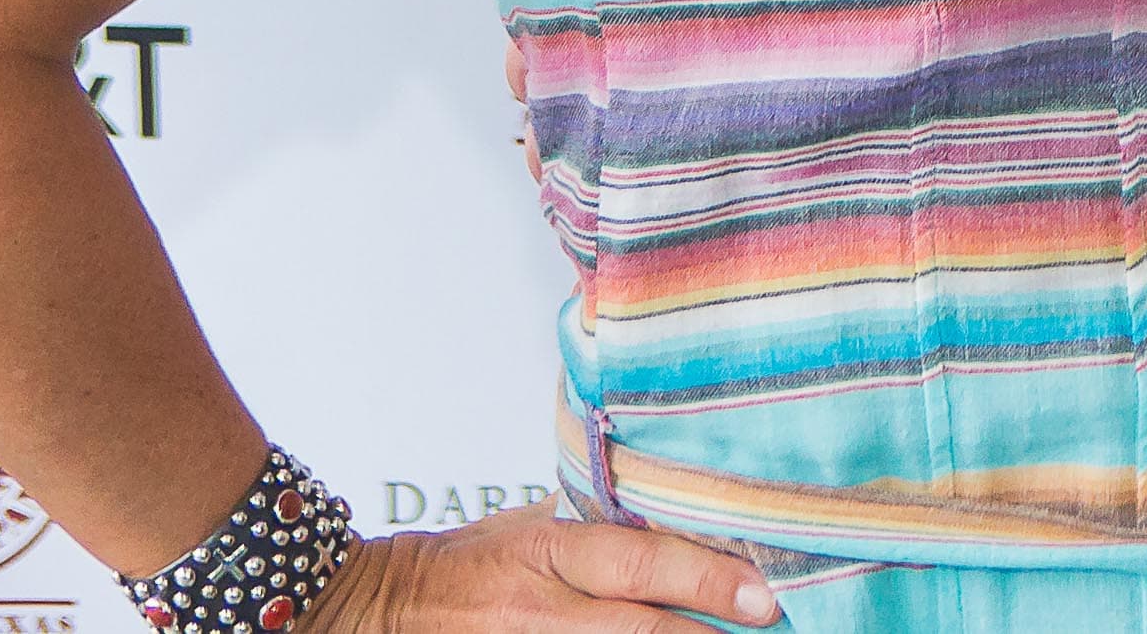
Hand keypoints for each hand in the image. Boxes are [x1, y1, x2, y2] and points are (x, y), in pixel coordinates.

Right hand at [301, 515, 781, 633]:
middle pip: (641, 632)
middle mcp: (537, 611)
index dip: (707, 579)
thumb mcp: (526, 528)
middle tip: (772, 631)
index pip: (640, 564)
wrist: (375, 610)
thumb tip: (680, 523)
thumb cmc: (461, 563)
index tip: (765, 595)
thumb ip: (596, 531)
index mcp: (545, 553)